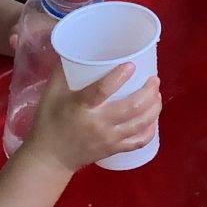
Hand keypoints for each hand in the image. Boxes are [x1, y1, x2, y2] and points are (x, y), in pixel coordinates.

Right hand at [28, 64, 160, 168]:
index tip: (132, 65)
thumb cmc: (49, 122)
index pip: (102, 90)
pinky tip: (154, 119)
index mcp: (81, 107)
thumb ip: (62, 72)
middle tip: (154, 80)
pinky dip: (150, 130)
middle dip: (148, 92)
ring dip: (154, 108)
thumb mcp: (50, 94)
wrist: (50, 158)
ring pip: (140, 124)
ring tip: (157, 95)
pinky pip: (139, 141)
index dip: (119, 77)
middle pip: (131, 107)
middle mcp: (98, 124)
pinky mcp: (114, 149)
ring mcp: (109, 139)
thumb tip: (73, 49)